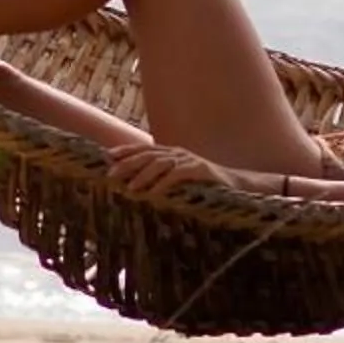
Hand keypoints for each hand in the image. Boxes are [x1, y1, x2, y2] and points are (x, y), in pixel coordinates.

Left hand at [104, 143, 239, 197]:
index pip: (144, 149)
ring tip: (130, 188)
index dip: (126, 151)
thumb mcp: (180, 180)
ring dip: (143, 176)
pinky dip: (163, 183)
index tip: (107, 156)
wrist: (236, 186)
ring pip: (160, 164)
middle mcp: (178, 153)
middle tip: (111, 174)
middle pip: (148, 154)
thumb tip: (136, 185)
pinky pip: (177, 175)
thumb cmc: (205, 186)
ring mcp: (189, 160)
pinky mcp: (200, 170)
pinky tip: (152, 193)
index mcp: (172, 153)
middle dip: (128, 163)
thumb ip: (162, 178)